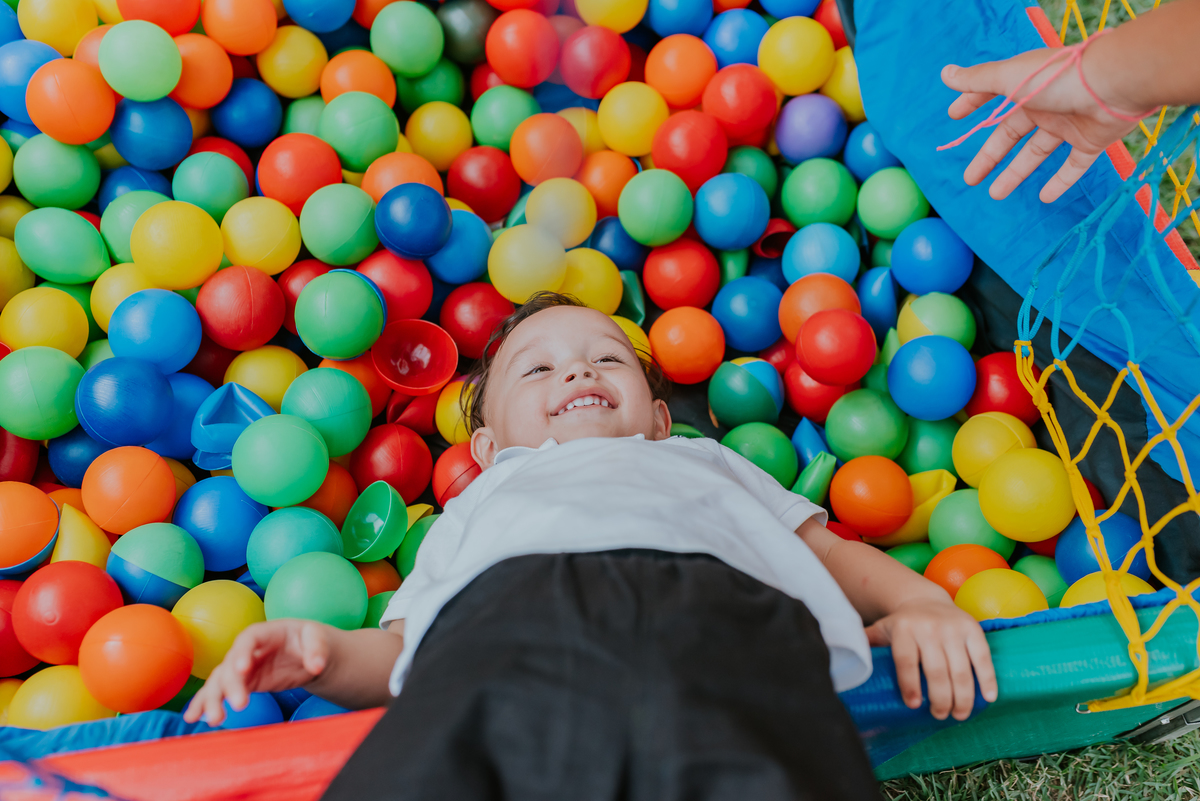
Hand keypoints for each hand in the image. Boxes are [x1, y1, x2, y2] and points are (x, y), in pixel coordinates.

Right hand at [184, 619, 334, 725]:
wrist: (309, 651)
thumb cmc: (312, 640)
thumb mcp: (319, 639)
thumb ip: (317, 650)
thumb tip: (315, 666)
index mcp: (265, 632)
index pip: (249, 638)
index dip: (242, 652)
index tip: (242, 670)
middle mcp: (247, 649)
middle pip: (231, 663)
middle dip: (231, 685)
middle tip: (239, 705)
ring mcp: (242, 667)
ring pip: (220, 680)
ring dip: (213, 699)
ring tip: (213, 720)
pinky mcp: (242, 683)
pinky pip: (220, 692)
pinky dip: (205, 702)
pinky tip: (193, 717)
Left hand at [865, 598, 997, 720]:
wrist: (926, 599)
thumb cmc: (901, 625)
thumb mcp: (880, 630)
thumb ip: (865, 645)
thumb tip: (843, 662)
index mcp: (904, 629)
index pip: (906, 661)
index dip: (910, 685)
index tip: (913, 706)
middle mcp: (929, 627)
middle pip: (936, 671)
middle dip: (939, 699)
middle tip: (939, 715)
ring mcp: (953, 629)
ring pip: (960, 669)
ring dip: (962, 697)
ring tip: (959, 714)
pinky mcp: (974, 630)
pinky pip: (982, 659)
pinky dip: (987, 680)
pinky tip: (987, 698)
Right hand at [942, 46, 1150, 201]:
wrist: (1115, 84)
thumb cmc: (1058, 77)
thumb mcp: (1010, 78)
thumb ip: (977, 80)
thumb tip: (945, 74)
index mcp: (1024, 87)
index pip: (991, 95)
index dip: (972, 104)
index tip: (954, 117)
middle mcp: (1044, 105)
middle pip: (1010, 135)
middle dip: (988, 156)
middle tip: (970, 178)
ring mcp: (1068, 124)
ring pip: (1035, 153)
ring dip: (1015, 174)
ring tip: (996, 194)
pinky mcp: (1090, 141)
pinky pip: (1073, 166)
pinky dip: (1060, 182)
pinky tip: (1044, 197)